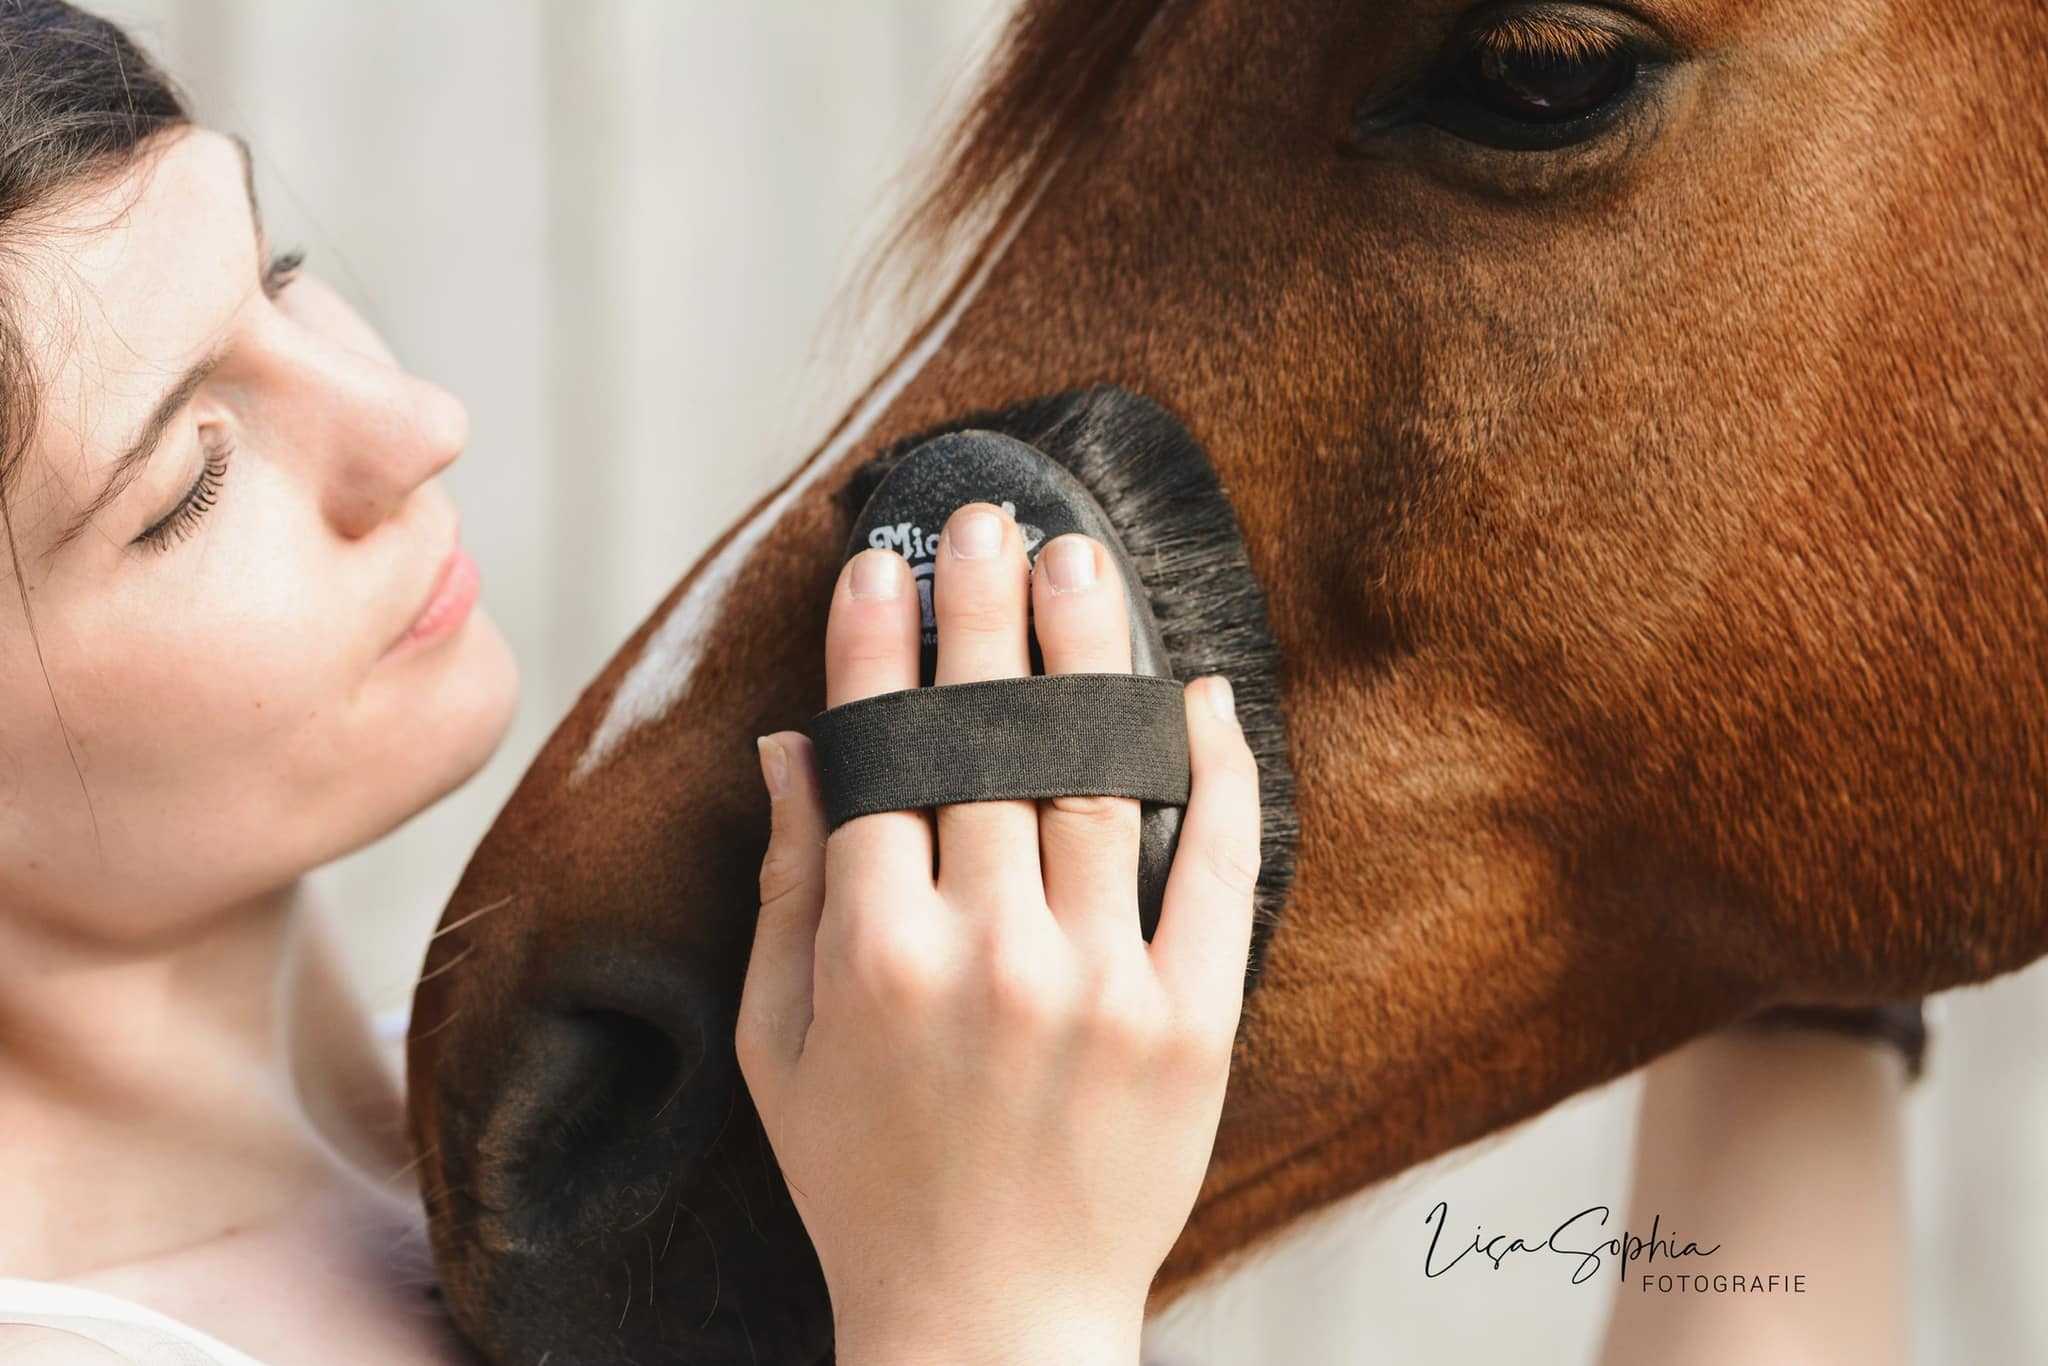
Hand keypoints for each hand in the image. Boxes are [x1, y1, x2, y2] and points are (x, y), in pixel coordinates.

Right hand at [736, 502, 1261, 1365]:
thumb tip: (793, 746)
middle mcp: (991, 955)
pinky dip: (1215, 772)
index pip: (883, 753)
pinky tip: (1197, 691)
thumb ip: (783, 888)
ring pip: (1102, 777)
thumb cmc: (863, 1182)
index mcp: (875, 956)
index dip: (881, 643)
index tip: (889, 558)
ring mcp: (1103, 985)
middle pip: (992, 740)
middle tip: (992, 517)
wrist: (990, 1319)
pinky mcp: (1194, 1022)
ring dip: (1087, 655)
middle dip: (984, 611)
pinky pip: (1215, 867)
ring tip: (1079, 561)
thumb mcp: (778, 1044)